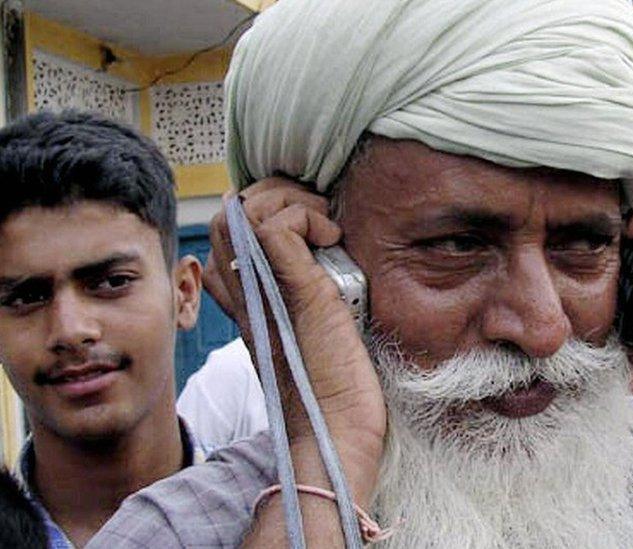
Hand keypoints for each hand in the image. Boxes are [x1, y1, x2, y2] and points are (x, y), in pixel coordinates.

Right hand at [204, 178, 385, 502]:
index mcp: (245, 299)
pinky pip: (276, 226)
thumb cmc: (334, 381)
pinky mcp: (293, 291)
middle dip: (275, 196)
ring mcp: (263, 290)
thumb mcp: (313, 322)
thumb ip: (302, 290)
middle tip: (318, 219)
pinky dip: (306, 217)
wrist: (338, 427)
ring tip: (325, 228)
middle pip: (228, 214)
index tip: (309, 227)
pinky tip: (331, 239)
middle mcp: (244, 291)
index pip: (227, 232)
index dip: (263, 212)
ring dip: (292, 202)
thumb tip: (320, 252)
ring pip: (243, 210)